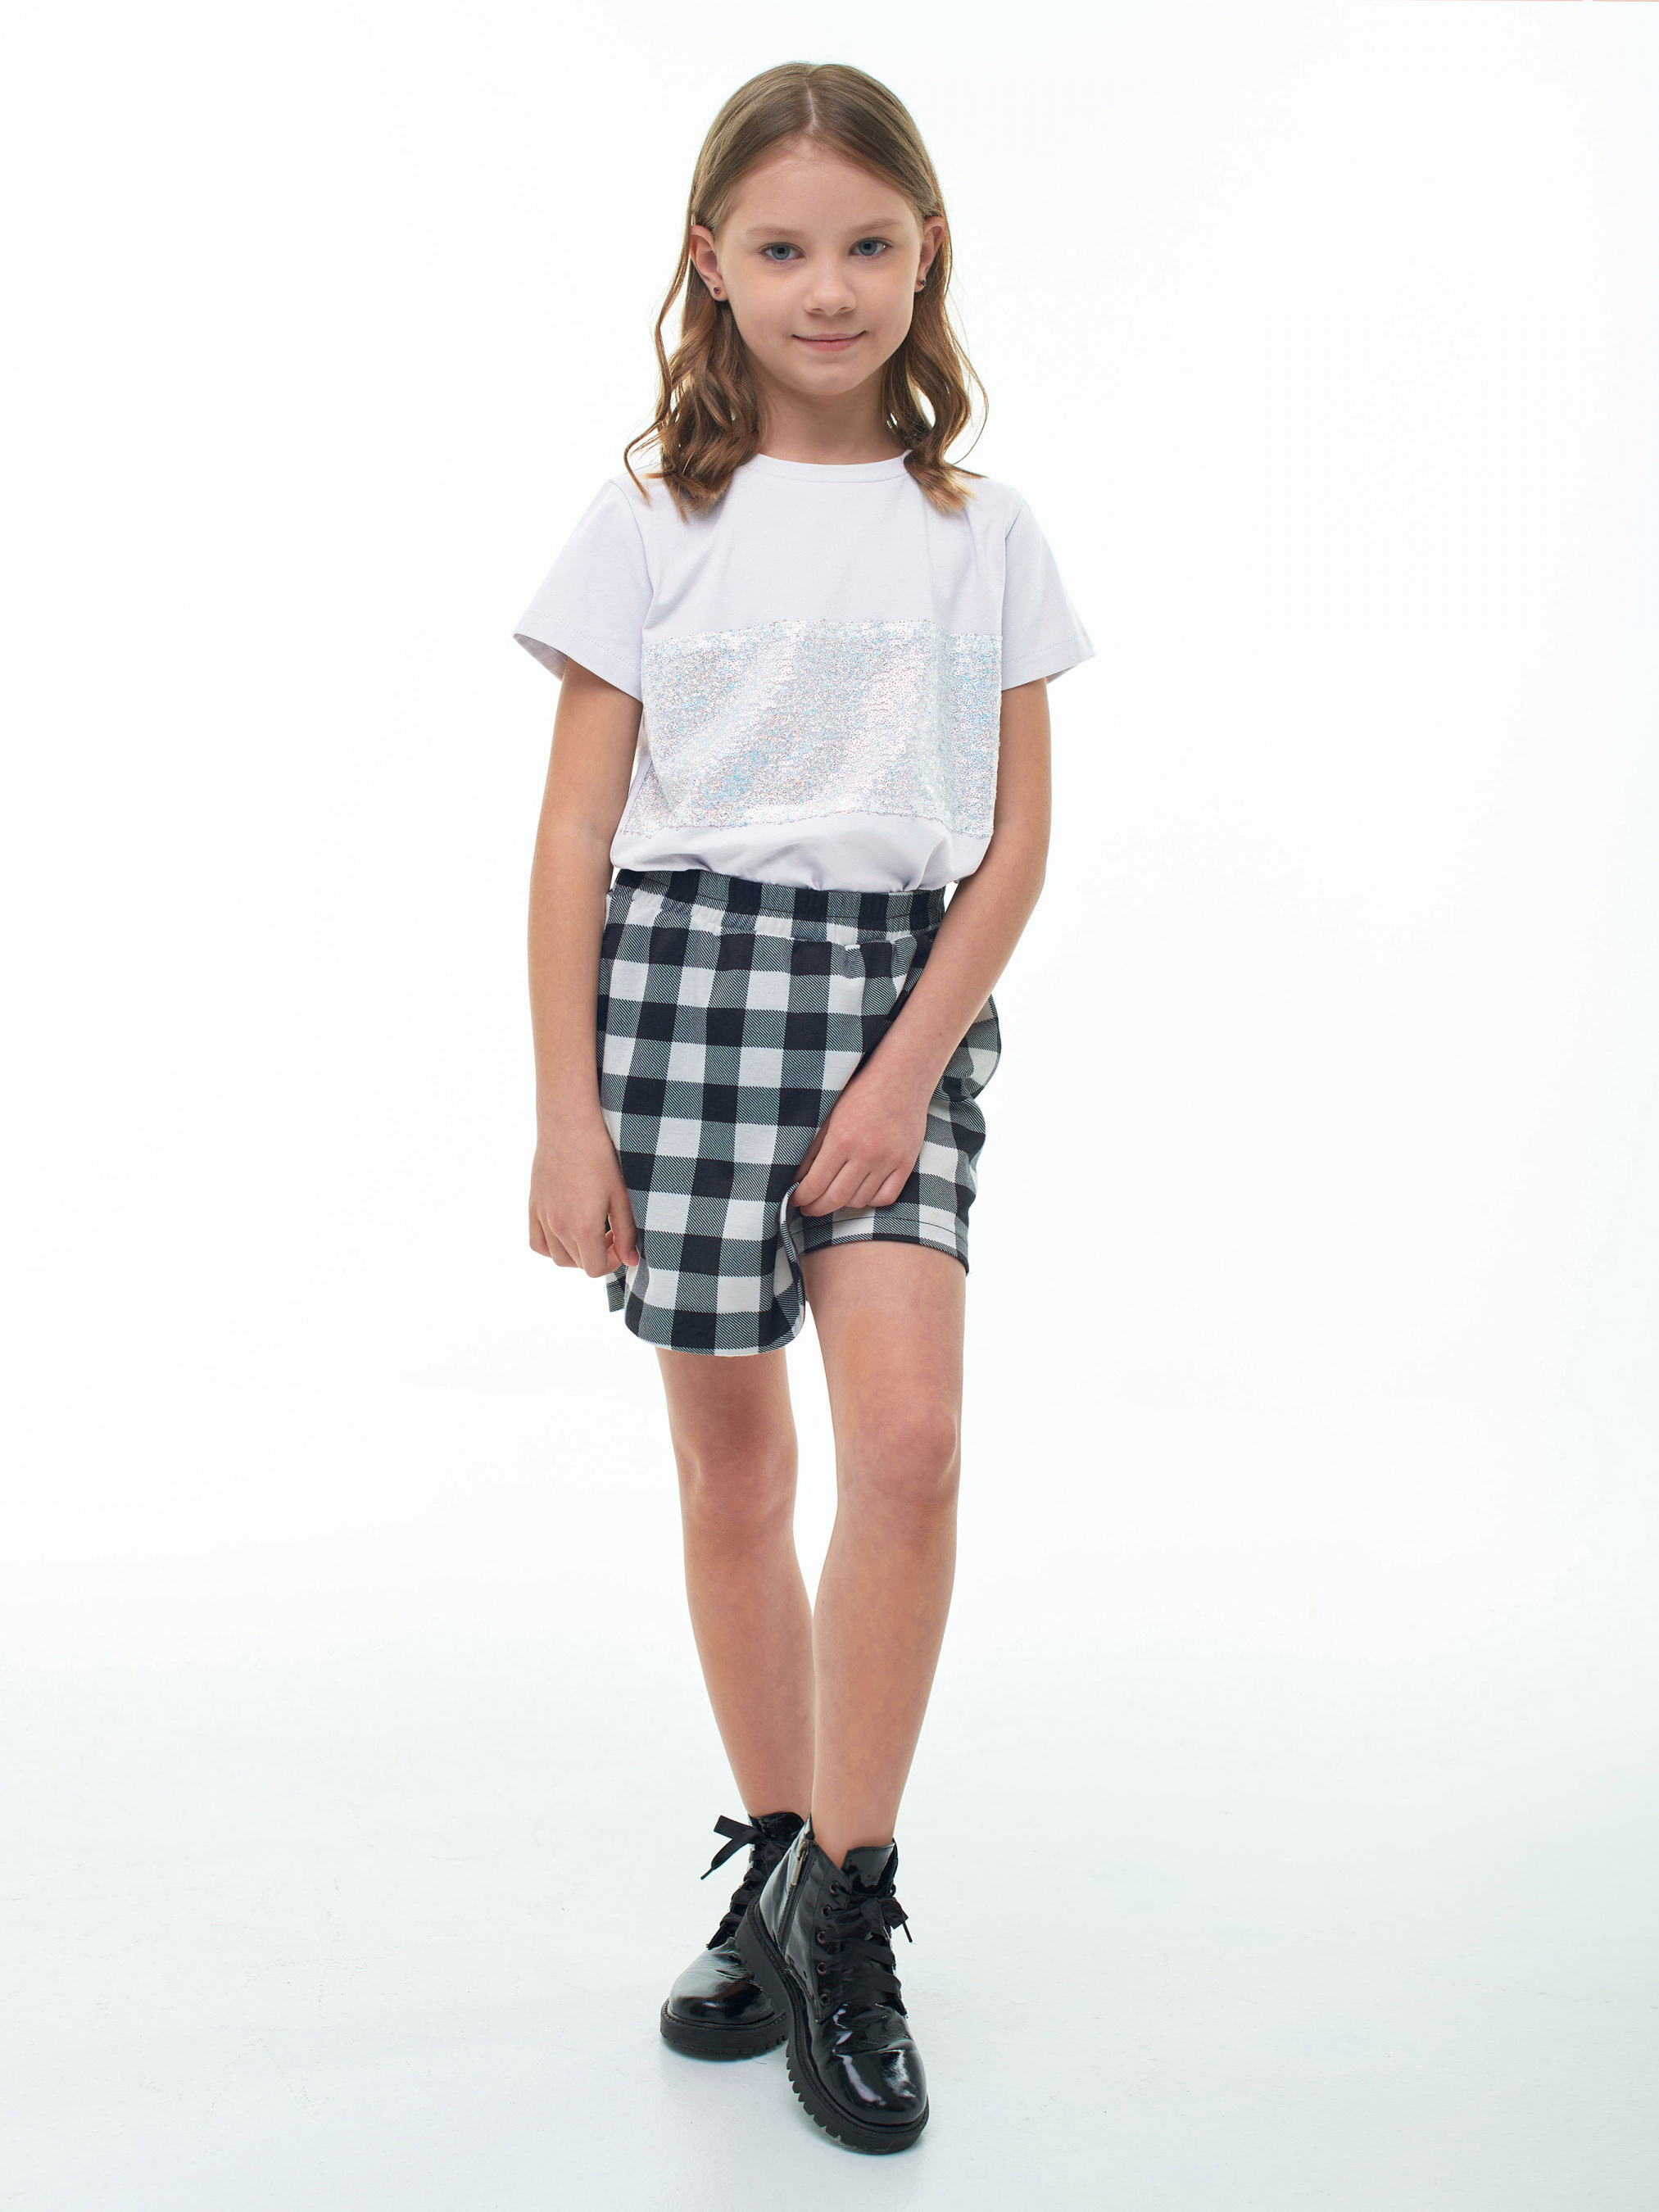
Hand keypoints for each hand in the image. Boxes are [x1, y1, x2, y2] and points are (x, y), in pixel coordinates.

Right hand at [529, 1112, 639, 1275]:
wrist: (569, 1126)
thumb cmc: (601, 1157)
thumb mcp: (621, 1195)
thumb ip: (626, 1233)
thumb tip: (631, 1261)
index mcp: (582, 1227)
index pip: (594, 1269)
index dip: (611, 1263)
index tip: (619, 1245)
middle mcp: (558, 1227)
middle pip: (578, 1264)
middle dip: (597, 1255)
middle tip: (611, 1233)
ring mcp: (542, 1217)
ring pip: (557, 1257)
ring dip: (576, 1253)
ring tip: (590, 1231)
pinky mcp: (533, 1206)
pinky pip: (537, 1243)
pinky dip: (551, 1246)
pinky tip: (566, 1230)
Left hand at [793, 1063, 931, 1216]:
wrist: (902, 1077)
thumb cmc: (861, 1093)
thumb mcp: (829, 1116)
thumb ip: (813, 1149)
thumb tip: (798, 1178)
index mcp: (841, 1140)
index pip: (814, 1185)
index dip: (800, 1198)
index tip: (795, 1200)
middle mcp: (865, 1154)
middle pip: (835, 1199)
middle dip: (816, 1208)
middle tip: (808, 1208)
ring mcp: (888, 1161)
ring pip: (860, 1201)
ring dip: (842, 1203)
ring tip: (833, 1195)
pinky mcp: (906, 1163)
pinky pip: (886, 1197)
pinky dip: (870, 1200)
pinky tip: (860, 1192)